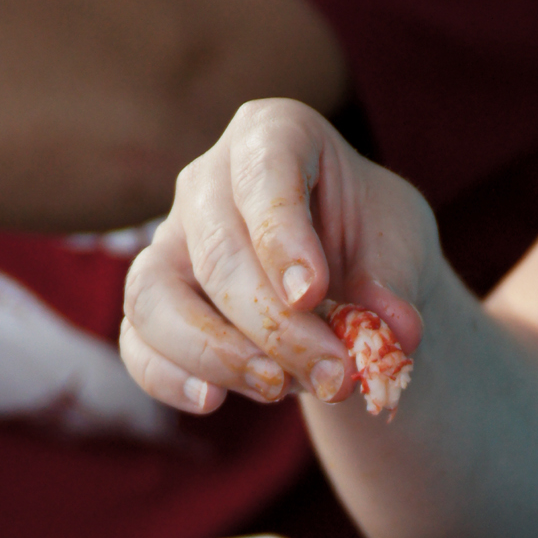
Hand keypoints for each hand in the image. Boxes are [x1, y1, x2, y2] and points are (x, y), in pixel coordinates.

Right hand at [118, 98, 428, 411]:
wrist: (344, 276)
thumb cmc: (368, 238)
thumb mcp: (400, 242)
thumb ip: (396, 280)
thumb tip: (393, 333)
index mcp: (270, 135)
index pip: (263, 174)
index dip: (282, 236)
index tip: (313, 294)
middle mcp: (204, 181)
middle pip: (217, 252)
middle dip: (274, 325)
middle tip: (333, 375)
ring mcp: (167, 244)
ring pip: (155, 296)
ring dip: (215, 353)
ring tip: (278, 389)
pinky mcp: (150, 305)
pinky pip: (136, 343)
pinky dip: (167, 377)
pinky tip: (211, 402)